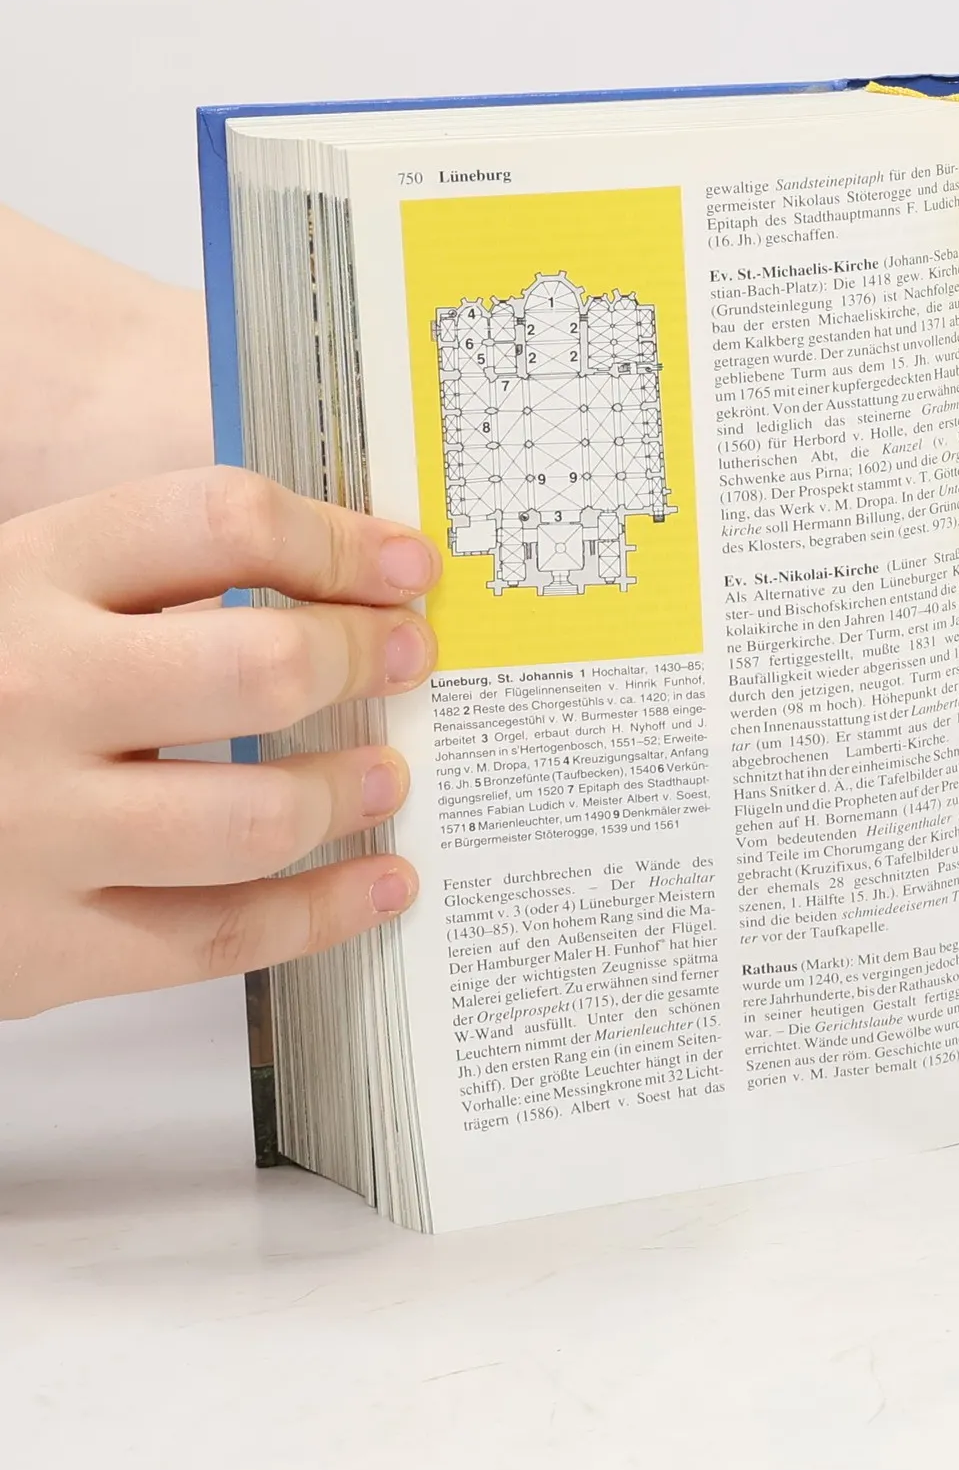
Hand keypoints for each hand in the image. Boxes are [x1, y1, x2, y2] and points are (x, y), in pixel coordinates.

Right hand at [0, 467, 440, 1018]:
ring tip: (388, 777)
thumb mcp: (15, 594)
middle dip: (363, 659)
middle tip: (407, 660)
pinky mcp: (42, 948)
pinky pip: (223, 936)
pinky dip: (326, 912)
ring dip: (351, 791)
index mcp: (23, 577)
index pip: (220, 520)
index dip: (338, 541)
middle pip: (260, 668)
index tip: (402, 567)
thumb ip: (140, 579)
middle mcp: (28, 694)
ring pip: (257, 816)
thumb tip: (340, 581)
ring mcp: (33, 829)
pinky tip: (380, 885)